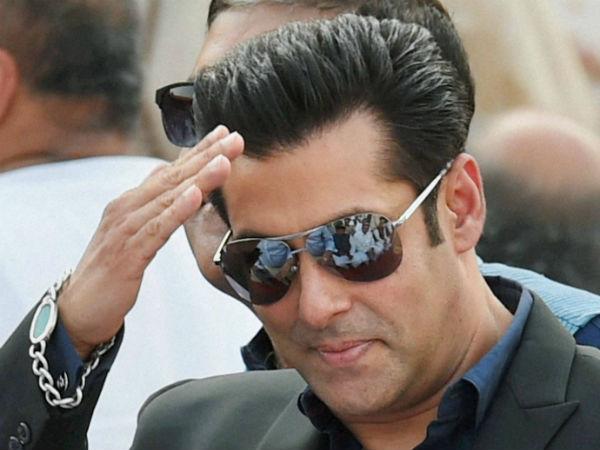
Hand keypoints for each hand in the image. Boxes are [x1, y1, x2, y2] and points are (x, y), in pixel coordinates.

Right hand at [58, 126, 243, 358]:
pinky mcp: (128, 254)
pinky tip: (195, 196)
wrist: (79, 308)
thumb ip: (153, 207)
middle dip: (206, 156)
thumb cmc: (113, 268)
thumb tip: (171, 180)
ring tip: (224, 161)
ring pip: (169, 198)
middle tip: (234, 138)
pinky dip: (177, 211)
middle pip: (173, 177)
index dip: (198, 151)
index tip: (224, 133)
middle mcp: (128, 208)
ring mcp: (126, 229)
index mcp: (132, 202)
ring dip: (198, 178)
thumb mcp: (135, 232)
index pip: (170, 170)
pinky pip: (157, 229)